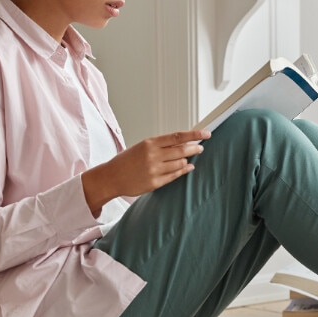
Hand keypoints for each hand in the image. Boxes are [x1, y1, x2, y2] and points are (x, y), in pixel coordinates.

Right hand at [81, 129, 210, 214]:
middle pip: (182, 150)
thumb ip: (162, 145)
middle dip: (195, 148)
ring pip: (180, 163)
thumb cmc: (127, 160)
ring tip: (189, 158)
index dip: (194, 135)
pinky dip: (184, 170)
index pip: (178, 136)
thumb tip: (184, 142)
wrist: (111, 177)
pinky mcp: (155, 183)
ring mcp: (154, 170)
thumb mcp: (143, 146)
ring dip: (187, 160)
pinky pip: (175, 175)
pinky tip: (188, 167)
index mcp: (150, 143)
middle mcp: (153, 156)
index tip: (206, 134)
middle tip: (200, 148)